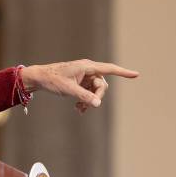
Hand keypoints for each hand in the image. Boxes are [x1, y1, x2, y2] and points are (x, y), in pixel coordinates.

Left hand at [21, 59, 138, 113]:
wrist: (39, 78)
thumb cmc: (53, 80)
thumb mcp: (69, 90)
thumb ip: (84, 97)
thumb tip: (98, 104)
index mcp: (87, 66)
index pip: (109, 69)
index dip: (123, 72)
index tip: (136, 74)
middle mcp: (88, 69)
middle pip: (102, 84)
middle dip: (97, 96)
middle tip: (87, 107)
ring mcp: (84, 76)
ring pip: (95, 90)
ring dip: (90, 100)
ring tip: (80, 110)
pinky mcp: (80, 82)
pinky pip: (89, 92)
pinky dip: (86, 100)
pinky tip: (79, 109)